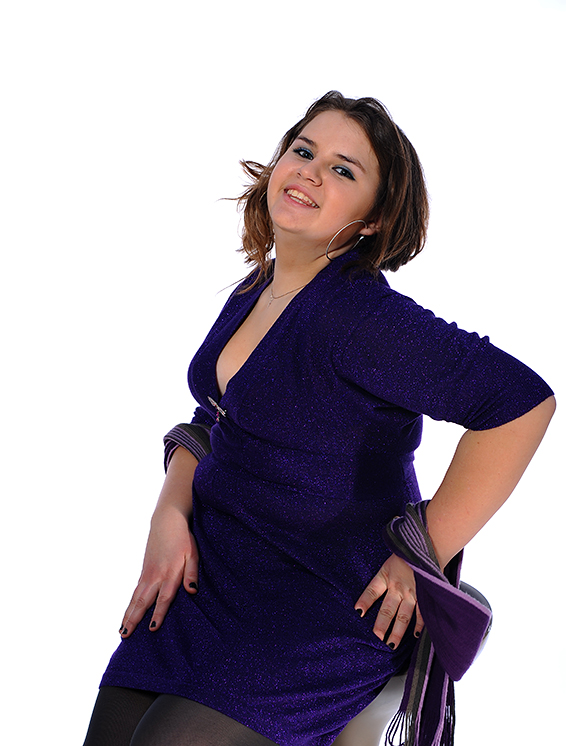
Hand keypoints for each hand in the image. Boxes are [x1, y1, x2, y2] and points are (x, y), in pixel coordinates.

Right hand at [119, 506, 198, 636]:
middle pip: (143, 601)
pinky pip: (135, 591)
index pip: (164, 597)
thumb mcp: (193, 553)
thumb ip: (192, 573)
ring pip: (136, 598)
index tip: (152, 628)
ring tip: (121, 631)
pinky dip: (130, 604)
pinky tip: (127, 614)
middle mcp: (155, 575)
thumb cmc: (183, 538)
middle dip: (134, 619)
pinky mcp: (144, 571)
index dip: (158, 613)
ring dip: (128, 615)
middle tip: (126, 636)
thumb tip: (192, 591)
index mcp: (170, 573)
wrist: (167, 521)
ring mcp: (147, 573)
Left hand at [355, 553, 423, 648]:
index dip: (365, 601)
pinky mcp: (424, 594)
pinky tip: (416, 636)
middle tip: (376, 638)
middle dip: (380, 625)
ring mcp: (412, 592)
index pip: (372, 590)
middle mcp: (397, 586)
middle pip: (386, 610)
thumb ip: (388, 566)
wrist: (430, 543)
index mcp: (386, 574)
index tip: (358, 612)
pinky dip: (420, 625)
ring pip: (402, 616)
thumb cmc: (410, 547)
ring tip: (391, 645)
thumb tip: (380, 568)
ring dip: (397, 632)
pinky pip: (421, 613)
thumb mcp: (393, 554)